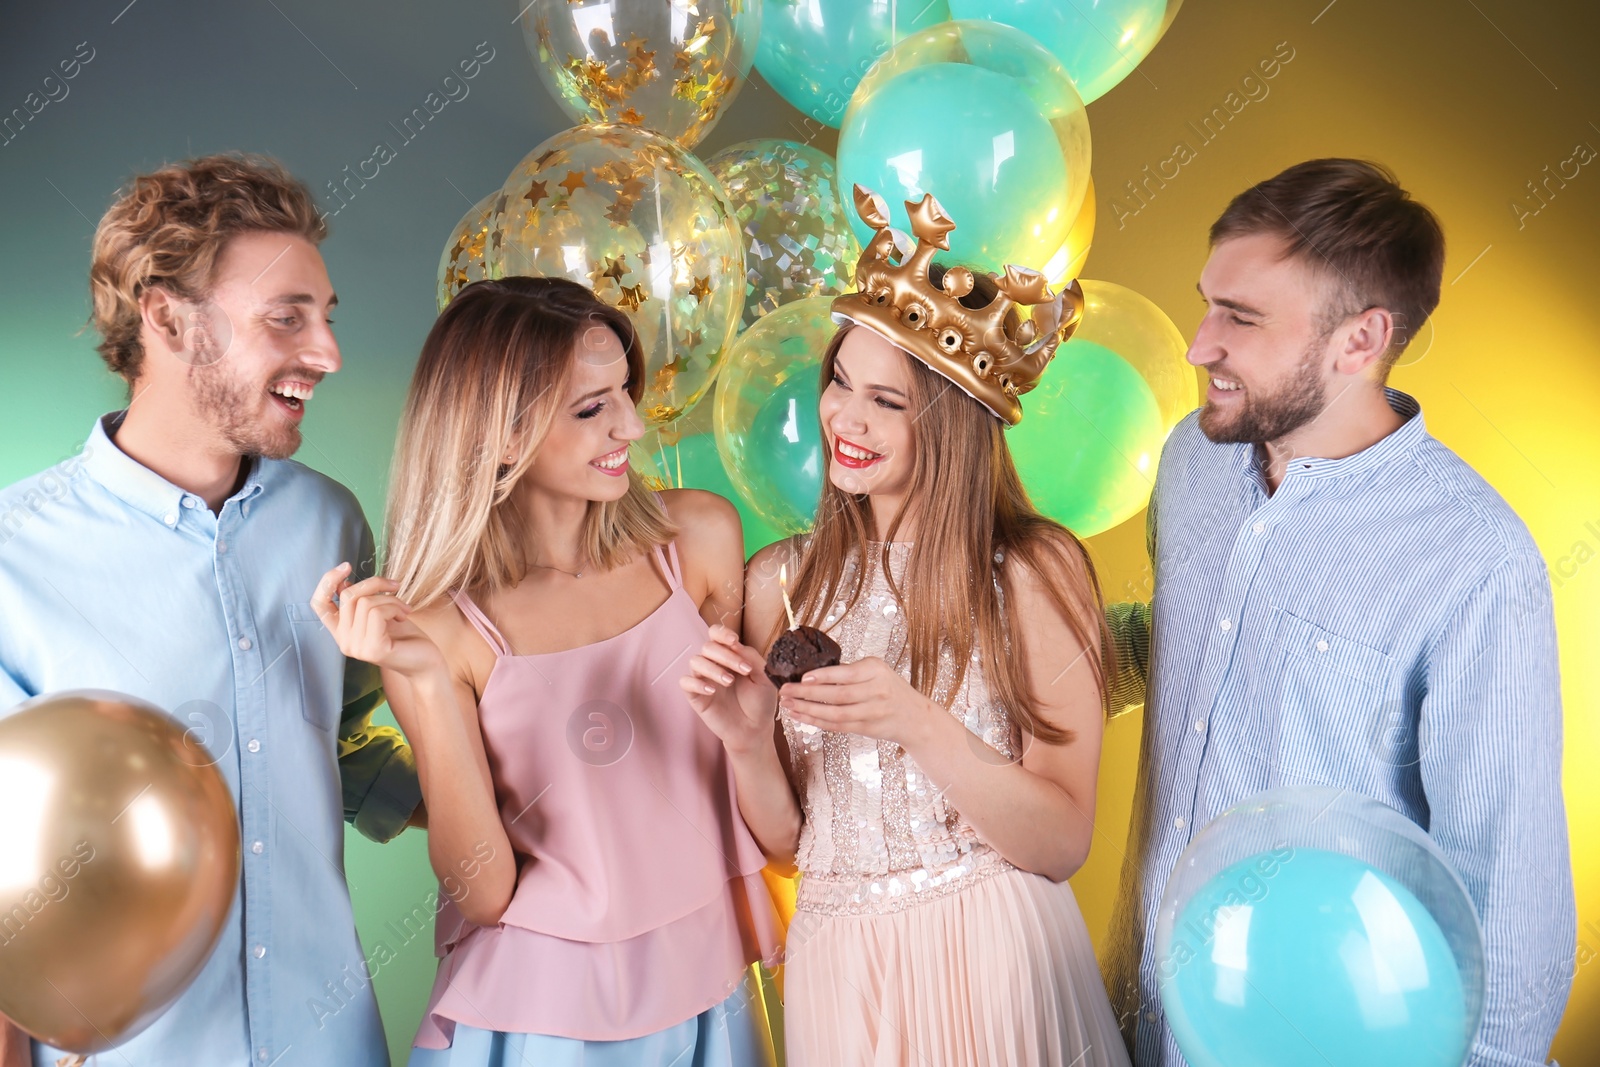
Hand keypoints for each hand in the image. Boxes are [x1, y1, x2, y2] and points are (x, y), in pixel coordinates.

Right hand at [310, 563, 445, 677]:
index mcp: (341, 632)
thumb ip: (359, 601)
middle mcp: (343, 642)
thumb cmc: (404, 636)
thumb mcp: (379, 613)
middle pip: (348, 596)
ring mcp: (356, 647)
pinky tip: (404, 616)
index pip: (318, 604)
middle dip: (375, 584)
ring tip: (403, 608)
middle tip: (395, 586)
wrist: (425, 661)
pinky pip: (377, 613)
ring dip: (390, 599)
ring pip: (365, 602)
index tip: (346, 566)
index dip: (327, 581)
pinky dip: (395, 607)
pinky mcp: (372, 649)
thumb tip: (342, 582)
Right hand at [679, 624, 776, 754]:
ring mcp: (703, 679)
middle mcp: (713, 664)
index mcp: (729, 656)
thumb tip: (736, 644)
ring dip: (713, 668)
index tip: (735, 641)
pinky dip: (696, 683)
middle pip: (707, 647)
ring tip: (729, 681)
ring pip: (695, 661)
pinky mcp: (695, 696)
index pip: (716, 635)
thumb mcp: (763, 677)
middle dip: (726, 655)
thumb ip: (752, 658)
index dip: (722, 633)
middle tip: (744, 670)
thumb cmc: (760, 702)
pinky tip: (712, 690)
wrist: (755, 729)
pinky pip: (685, 682)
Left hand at [779, 656, 934, 748]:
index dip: (824, 677)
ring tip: (788, 705)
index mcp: (876, 671)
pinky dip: (817, 722)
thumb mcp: (877, 671)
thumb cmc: (890, 688)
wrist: (914, 717)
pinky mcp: (866, 729)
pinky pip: (837, 726)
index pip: (846, 674)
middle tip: (785, 691)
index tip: (803, 677)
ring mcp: (872, 713)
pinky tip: (802, 716)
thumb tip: (813, 672)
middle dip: (807, 694)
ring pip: (835, 714)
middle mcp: (876, 692)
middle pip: (837, 695)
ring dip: (808, 710)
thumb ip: (852, 672)